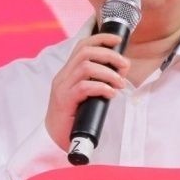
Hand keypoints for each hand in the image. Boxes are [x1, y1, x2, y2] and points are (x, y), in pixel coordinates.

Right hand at [44, 33, 129, 150]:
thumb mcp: (87, 95)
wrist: (54, 140)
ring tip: (120, 83)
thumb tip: (120, 72)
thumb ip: (97, 82)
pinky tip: (111, 94)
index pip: (82, 46)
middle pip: (85, 52)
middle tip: (125, 66)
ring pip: (85, 67)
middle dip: (109, 55)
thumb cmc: (73, 118)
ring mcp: (62, 88)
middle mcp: (63, 76)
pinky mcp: (64, 101)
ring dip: (108, 72)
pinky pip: (83, 87)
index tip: (118, 40)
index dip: (100, 39)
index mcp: (68, 72)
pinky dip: (101, 87)